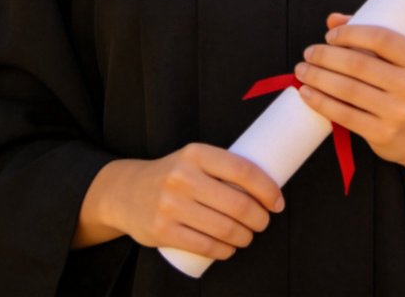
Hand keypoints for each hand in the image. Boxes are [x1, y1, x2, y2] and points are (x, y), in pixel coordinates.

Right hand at [74, 143, 283, 258]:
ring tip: (248, 236)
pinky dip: (225, 251)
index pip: (242, 170)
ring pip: (224, 229)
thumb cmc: (173, 174)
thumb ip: (222, 168)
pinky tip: (229, 248)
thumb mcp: (193, 159)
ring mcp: (171, 205)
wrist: (127, 192)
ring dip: (245, 237)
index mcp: (196, 153)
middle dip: (260, 218)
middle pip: (237, 204)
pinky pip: (205, 246)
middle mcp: (183, 177)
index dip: (267, 189)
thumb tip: (265, 186)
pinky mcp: (163, 231)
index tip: (277, 201)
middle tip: (263, 222)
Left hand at [295, 13, 404, 208]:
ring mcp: (398, 112)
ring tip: (302, 70)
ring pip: (348, 90)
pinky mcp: (383, 134)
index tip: (329, 35)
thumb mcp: (398, 61)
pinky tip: (307, 93)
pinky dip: (321, 102)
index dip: (351, 33)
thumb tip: (332, 19)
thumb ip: (367, 36)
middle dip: (326, 56)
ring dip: (318, 77)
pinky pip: (345, 115)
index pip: (382, 39)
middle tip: (308, 53)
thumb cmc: (404, 88)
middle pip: (359, 65)